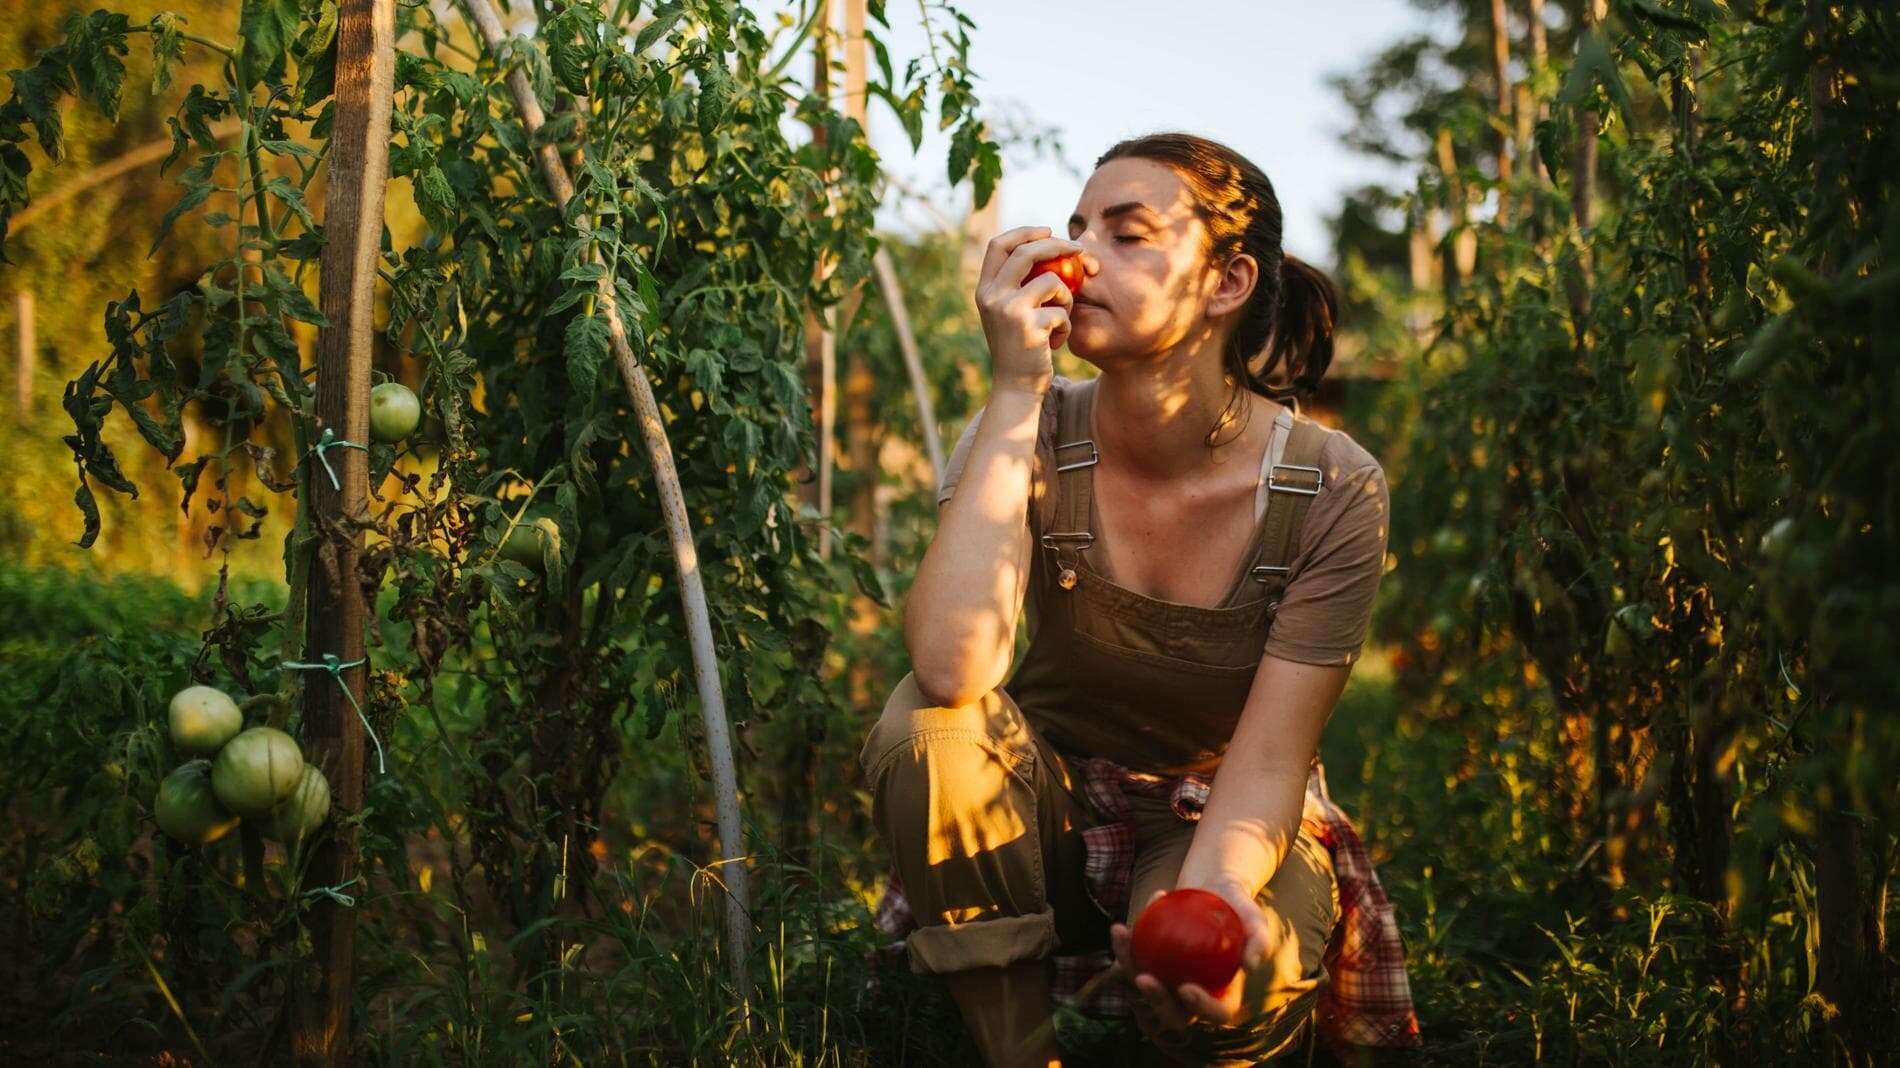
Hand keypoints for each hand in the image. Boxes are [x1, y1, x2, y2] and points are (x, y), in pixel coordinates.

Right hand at [975, 226, 1095, 395]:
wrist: (1016, 387)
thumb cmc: (1020, 348)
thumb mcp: (1010, 312)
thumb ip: (1019, 284)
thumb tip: (1048, 245)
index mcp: (984, 290)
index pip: (999, 245)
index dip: (1025, 232)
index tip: (1048, 231)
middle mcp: (991, 296)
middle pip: (1027, 252)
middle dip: (1057, 246)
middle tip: (1079, 251)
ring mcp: (1008, 310)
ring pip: (1052, 281)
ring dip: (1067, 297)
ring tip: (1060, 318)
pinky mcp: (1028, 326)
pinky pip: (1062, 311)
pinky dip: (1066, 325)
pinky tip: (1055, 343)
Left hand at [1109, 881, 1270, 1031]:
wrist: (1214, 891)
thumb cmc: (1239, 910)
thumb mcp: (1256, 921)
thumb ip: (1259, 942)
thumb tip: (1249, 966)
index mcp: (1223, 995)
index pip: (1216, 1012)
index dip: (1201, 1007)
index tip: (1186, 987)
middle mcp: (1193, 997)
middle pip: (1173, 1011)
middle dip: (1155, 1001)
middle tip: (1143, 978)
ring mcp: (1169, 981)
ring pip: (1144, 985)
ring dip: (1128, 966)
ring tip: (1123, 940)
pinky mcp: (1149, 963)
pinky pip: (1134, 959)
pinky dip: (1126, 945)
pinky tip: (1122, 927)